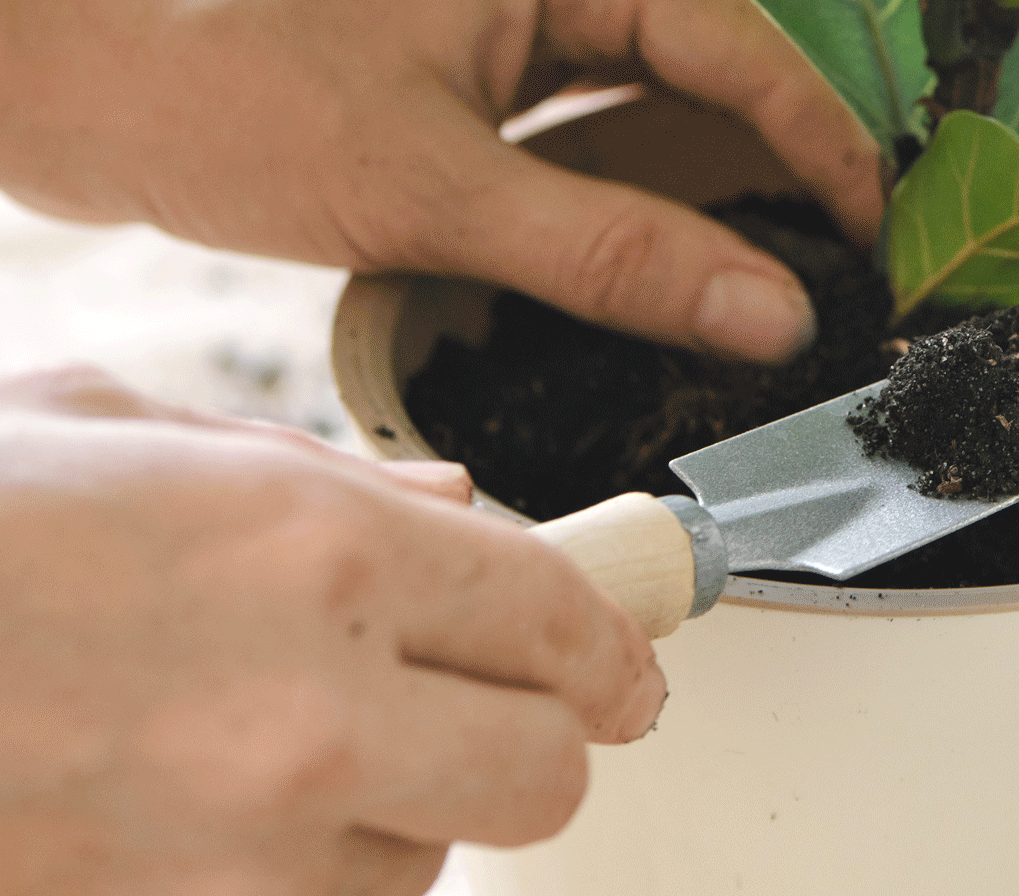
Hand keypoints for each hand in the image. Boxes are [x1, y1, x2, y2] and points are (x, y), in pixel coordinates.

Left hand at [0, 0, 881, 358]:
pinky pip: (577, 49)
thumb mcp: (432, 196)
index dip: (822, 151)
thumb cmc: (219, 93)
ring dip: (681, 145)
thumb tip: (767, 313)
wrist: (59, 52)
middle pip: (703, 38)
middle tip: (818, 269)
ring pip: (641, 48)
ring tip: (743, 253)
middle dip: (760, 154)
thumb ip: (616, 255)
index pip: (743, 43)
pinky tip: (627, 205)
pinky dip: (607, 128)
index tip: (880, 245)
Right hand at [0, 368, 663, 895]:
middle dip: (553, 734)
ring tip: (345, 744)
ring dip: (422, 808)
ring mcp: (230, 848)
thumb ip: (318, 474)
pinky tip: (260, 817)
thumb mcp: (132, 425)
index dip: (616, 633)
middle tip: (525, 701)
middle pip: (546, 770)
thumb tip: (450, 511)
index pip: (556, 611)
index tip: (629, 646)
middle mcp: (302, 704)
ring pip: (434, 864)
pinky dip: (322, 876)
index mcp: (310, 545)